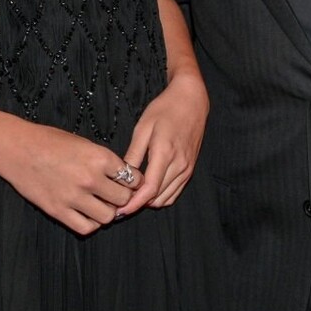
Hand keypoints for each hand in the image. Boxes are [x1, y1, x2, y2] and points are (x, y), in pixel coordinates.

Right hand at [0, 121, 143, 235]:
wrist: (16, 148)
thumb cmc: (49, 141)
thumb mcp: (84, 143)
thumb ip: (104, 161)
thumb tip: (124, 177)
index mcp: (99, 157)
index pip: (133, 178)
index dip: (134, 182)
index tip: (129, 183)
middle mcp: (90, 178)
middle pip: (124, 199)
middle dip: (123, 198)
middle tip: (115, 195)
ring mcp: (74, 196)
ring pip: (108, 217)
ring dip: (108, 212)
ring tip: (100, 204)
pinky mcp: (58, 211)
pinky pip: (86, 227)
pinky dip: (91, 223)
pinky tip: (87, 214)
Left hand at [118, 73, 208, 212]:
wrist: (191, 100)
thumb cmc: (164, 109)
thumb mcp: (143, 127)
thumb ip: (134, 154)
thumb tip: (122, 176)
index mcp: (165, 153)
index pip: (150, 189)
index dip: (134, 203)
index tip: (120, 210)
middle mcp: (179, 164)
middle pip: (158, 198)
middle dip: (139, 204)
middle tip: (121, 203)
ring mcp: (187, 168)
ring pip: (167, 198)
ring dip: (150, 202)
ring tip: (132, 198)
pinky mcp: (190, 168)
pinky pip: (175, 192)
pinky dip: (161, 197)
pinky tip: (148, 192)